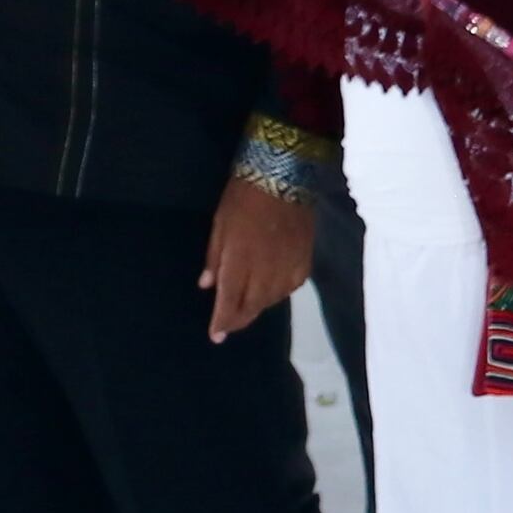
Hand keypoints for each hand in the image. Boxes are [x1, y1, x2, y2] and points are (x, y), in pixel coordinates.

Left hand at [201, 170, 314, 340]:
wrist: (285, 176)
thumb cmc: (243, 196)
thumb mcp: (219, 223)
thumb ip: (214, 258)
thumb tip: (207, 286)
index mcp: (240, 259)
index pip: (230, 299)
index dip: (223, 320)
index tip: (215, 336)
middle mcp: (266, 268)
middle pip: (253, 304)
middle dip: (239, 319)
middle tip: (228, 327)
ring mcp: (288, 265)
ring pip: (273, 299)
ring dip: (258, 308)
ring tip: (246, 311)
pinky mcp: (305, 259)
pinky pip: (291, 287)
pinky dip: (279, 295)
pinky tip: (271, 293)